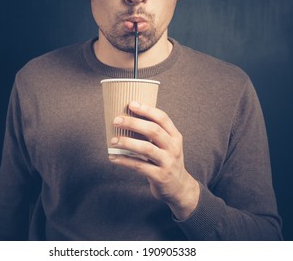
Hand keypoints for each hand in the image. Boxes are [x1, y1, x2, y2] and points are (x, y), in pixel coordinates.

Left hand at [108, 101, 199, 219]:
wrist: (179, 188)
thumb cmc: (167, 161)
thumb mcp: (168, 145)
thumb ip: (154, 134)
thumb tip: (128, 118)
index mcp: (175, 136)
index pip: (162, 118)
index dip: (147, 109)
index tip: (131, 104)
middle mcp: (173, 148)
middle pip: (153, 130)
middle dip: (133, 123)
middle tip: (116, 120)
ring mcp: (167, 163)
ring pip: (146, 148)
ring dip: (127, 142)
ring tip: (113, 140)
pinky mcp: (160, 176)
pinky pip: (139, 166)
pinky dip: (124, 161)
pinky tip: (113, 157)